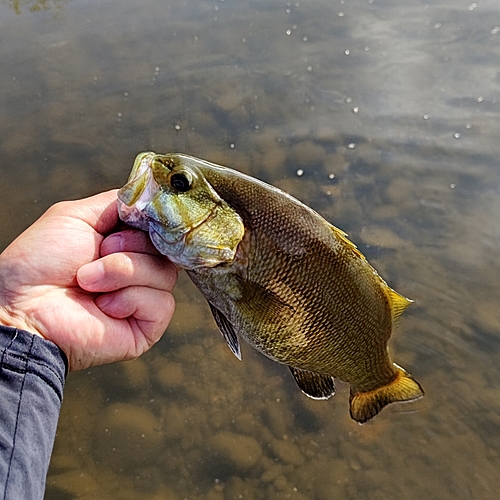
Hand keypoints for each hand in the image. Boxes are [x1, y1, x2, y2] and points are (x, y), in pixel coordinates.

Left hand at [0, 190, 176, 370]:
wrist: (23, 306)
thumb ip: (119, 203)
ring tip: (89, 281)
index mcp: (126, 244)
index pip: (161, 228)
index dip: (153, 222)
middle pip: (167, 248)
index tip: (133, 221)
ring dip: (123, 272)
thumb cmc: (39, 263)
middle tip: (100, 251)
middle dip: (131, 246)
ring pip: (166, 274)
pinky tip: (104, 306)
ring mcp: (144, 298)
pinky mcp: (147, 326)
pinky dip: (130, 299)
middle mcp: (138, 269)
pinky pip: (162, 303)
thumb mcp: (76, 215)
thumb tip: (152, 200)